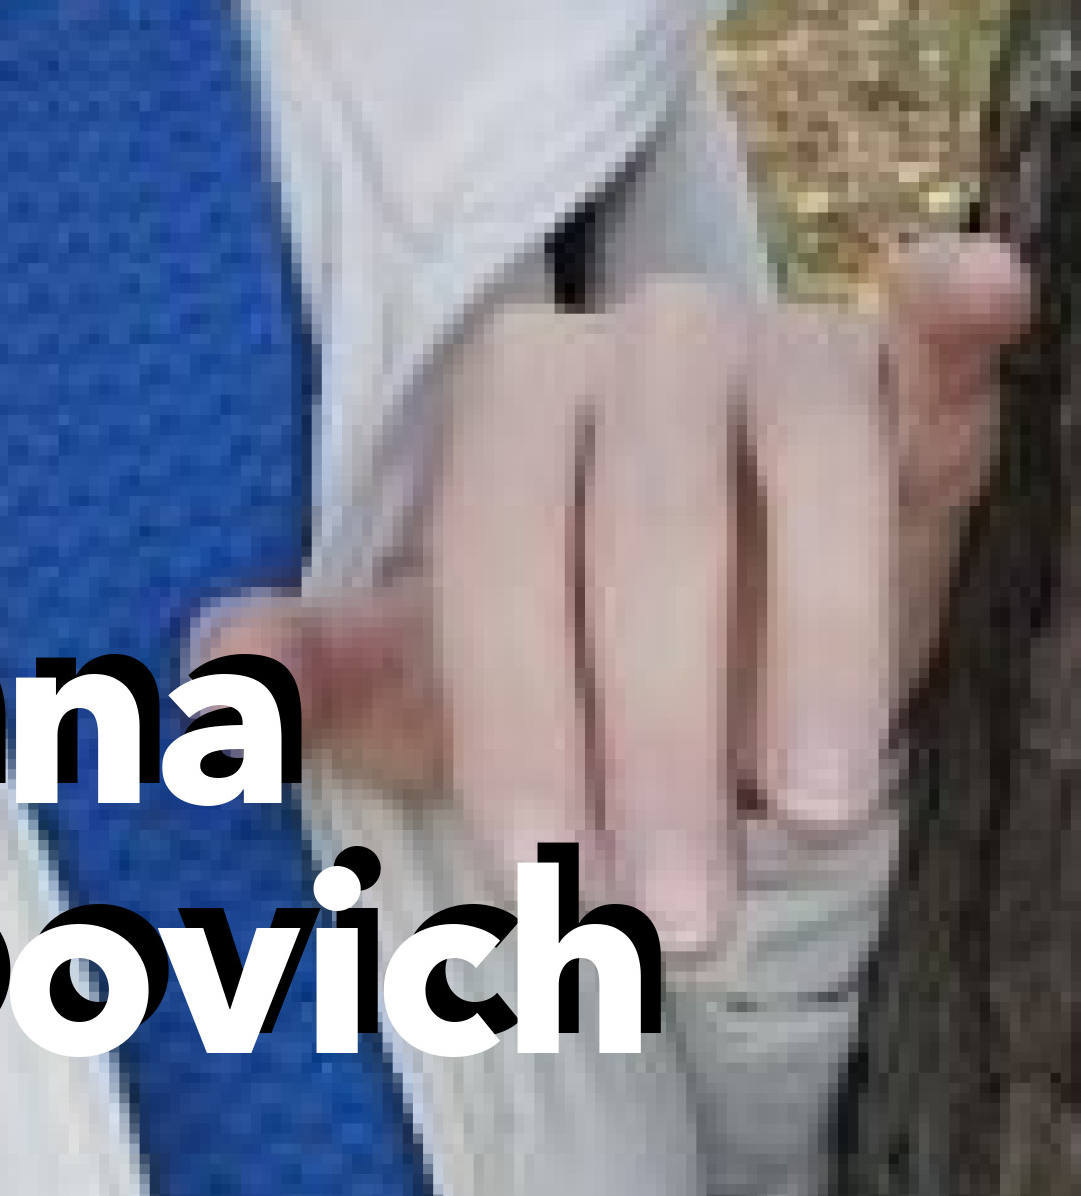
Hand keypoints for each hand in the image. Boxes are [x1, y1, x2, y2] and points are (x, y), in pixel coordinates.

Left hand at [189, 235, 1030, 957]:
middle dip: (656, 731)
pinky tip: (979, 284)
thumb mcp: (453, 684)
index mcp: (509, 389)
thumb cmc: (574, 659)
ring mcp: (782, 348)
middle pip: (646, 524)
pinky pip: (927, 338)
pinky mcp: (903, 381)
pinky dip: (951, 314)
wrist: (740, 643)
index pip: (499, 545)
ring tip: (817, 806)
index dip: (517, 707)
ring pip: (805, 465)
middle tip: (678, 911)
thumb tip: (217, 669)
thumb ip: (341, 675)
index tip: (547, 869)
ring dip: (819, 641)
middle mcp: (639, 340)